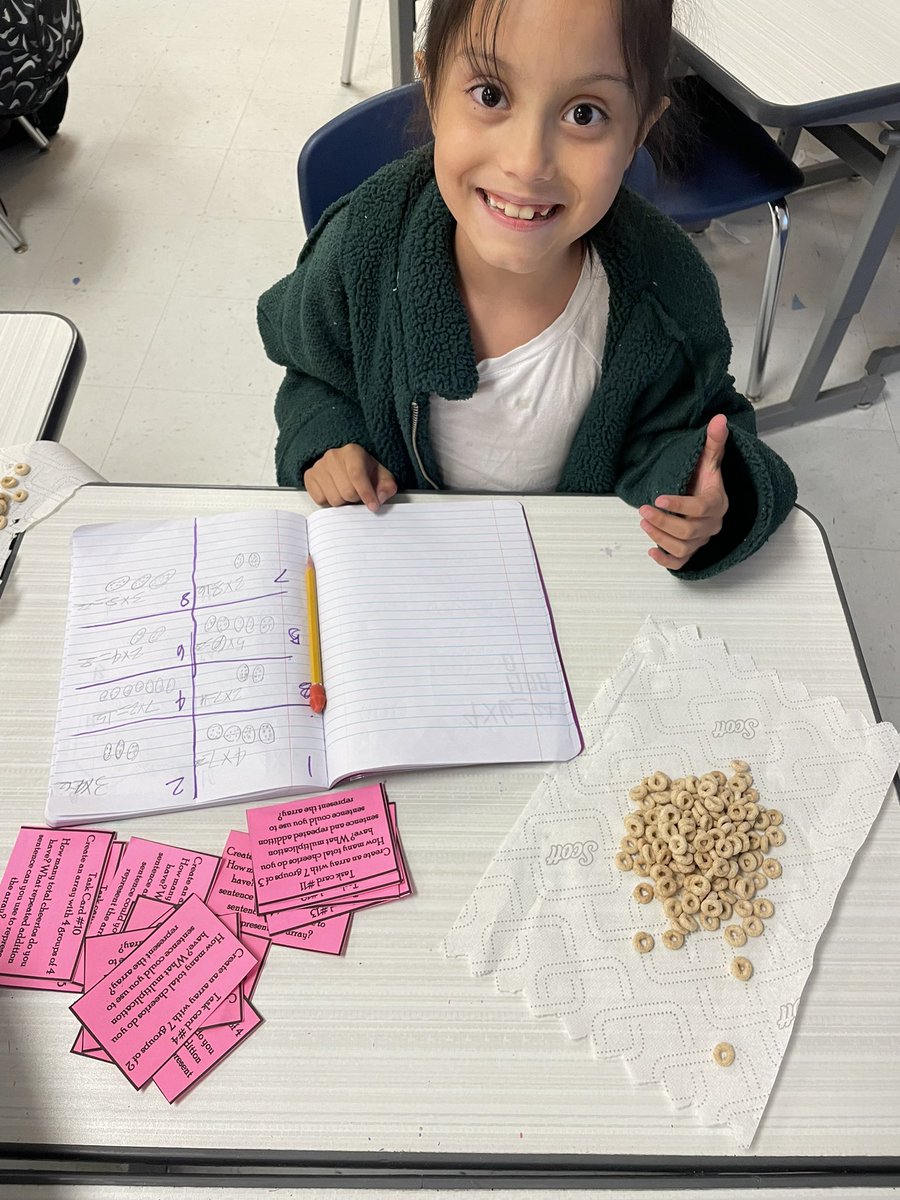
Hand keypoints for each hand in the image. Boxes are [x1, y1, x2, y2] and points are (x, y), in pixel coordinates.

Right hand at [303, 444, 396, 511]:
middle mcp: (333, 456)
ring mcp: (319, 466)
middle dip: (356, 499)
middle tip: (358, 494)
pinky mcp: (309, 476)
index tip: (373, 507)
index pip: (357, 475)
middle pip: (346, 491)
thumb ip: (387, 487)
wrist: (344, 464)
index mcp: (353, 452)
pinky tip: (335, 492)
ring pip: (333, 499)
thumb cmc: (365, 471)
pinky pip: (320, 500)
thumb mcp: (381, 477)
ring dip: (343, 501)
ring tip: (346, 492)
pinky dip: (329, 501)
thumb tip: (379, 498)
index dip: (366, 494)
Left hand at [639, 414, 729, 569]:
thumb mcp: (708, 461)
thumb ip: (713, 442)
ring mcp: (701, 540)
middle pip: (688, 531)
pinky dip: (665, 561)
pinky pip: (681, 563)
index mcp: (716, 504)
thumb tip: (718, 419)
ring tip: (644, 523)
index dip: (679, 505)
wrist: (708, 499)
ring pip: (683, 548)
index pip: (699, 509)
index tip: (658, 498)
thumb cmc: (705, 482)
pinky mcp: (691, 552)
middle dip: (663, 522)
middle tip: (643, 511)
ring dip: (660, 538)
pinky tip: (651, 551)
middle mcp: (711, 525)